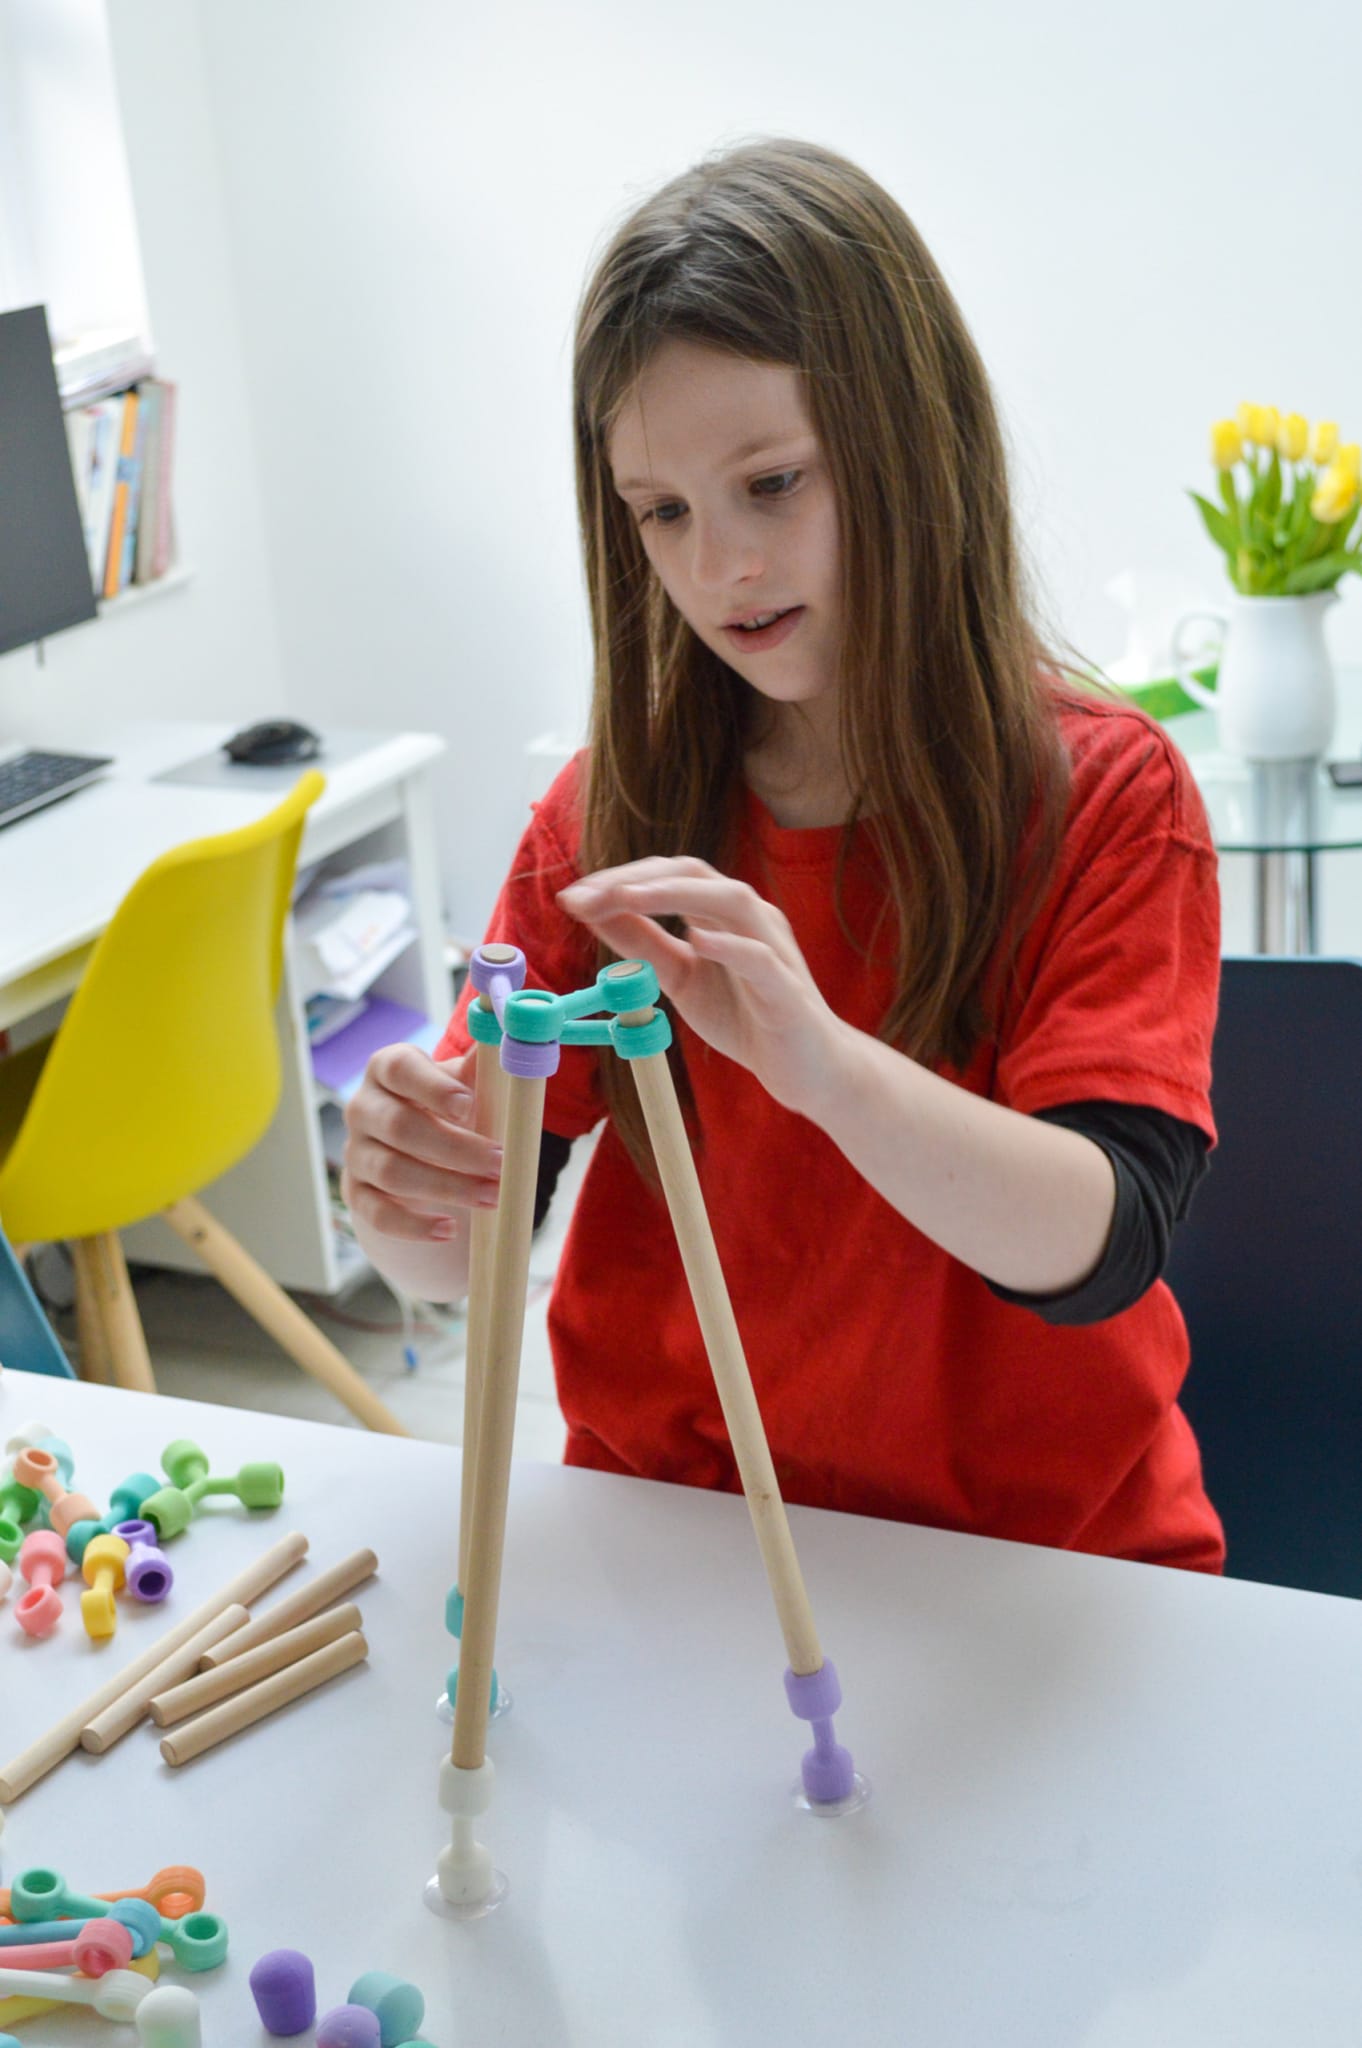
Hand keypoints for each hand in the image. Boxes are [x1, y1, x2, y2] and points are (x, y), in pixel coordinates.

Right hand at [341, 1043, 501, 1243]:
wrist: (422, 1144)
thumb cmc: (447, 1104)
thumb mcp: (463, 1081)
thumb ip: (481, 1067)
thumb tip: (510, 1041)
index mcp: (387, 1069)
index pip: (399, 1069)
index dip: (432, 1087)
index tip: (469, 1105)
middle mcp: (363, 1107)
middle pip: (399, 1127)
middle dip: (455, 1149)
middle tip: (499, 1164)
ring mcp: (355, 1151)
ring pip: (392, 1172)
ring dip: (446, 1187)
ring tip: (491, 1197)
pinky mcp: (356, 1191)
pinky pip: (377, 1213)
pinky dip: (414, 1225)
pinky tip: (450, 1230)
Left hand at [557, 856, 847, 1117]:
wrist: (806, 1067)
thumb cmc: (747, 1016)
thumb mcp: (681, 978)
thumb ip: (644, 945)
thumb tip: (595, 912)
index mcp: (722, 912)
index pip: (669, 875)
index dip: (620, 879)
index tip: (572, 896)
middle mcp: (750, 917)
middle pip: (694, 874)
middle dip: (636, 879)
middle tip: (586, 895)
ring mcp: (773, 948)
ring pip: (731, 900)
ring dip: (676, 894)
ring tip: (627, 898)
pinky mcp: (787, 989)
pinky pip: (760, 958)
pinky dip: (730, 945)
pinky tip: (697, 939)